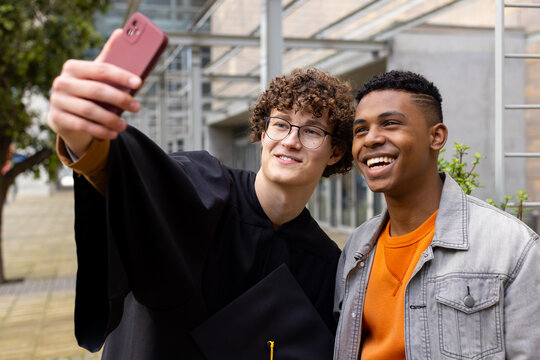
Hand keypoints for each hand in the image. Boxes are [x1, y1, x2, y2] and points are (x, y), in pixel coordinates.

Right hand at [47, 29, 142, 157]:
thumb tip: (121, 32)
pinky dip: (101, 130)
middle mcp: (62, 82)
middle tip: (137, 107)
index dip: (121, 76)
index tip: (139, 82)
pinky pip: (82, 125)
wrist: (66, 115)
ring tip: (125, 125)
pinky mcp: (56, 118)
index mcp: (73, 67)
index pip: (101, 69)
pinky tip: (113, 133)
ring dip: (111, 119)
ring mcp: (57, 100)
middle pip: (97, 90)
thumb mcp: (96, 75)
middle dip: (120, 99)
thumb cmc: (88, 91)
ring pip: (90, 110)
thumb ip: (108, 57)